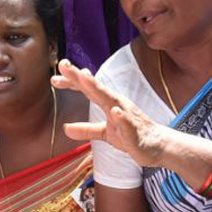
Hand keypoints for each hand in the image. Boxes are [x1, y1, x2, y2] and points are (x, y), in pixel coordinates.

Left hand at [52, 59, 171, 167]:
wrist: (158, 147)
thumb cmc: (132, 136)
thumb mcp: (105, 133)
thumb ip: (86, 129)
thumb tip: (66, 128)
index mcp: (109, 103)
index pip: (87, 90)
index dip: (71, 82)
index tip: (54, 77)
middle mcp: (117, 104)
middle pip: (96, 88)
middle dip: (79, 77)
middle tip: (63, 64)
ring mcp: (127, 116)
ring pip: (110, 100)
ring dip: (97, 88)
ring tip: (83, 77)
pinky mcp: (135, 131)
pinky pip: (128, 124)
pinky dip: (121, 117)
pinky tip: (114, 111)